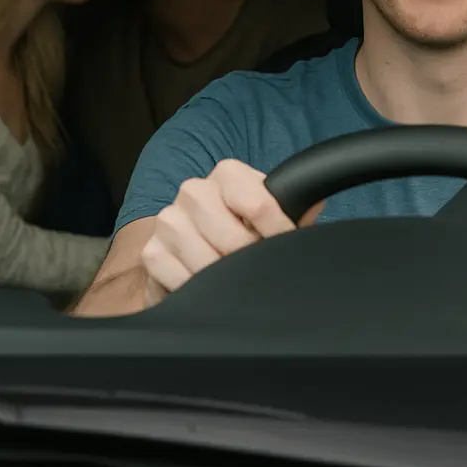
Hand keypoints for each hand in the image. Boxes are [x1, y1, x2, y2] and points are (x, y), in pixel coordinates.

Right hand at [141, 159, 322, 306]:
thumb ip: (293, 210)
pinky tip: (206, 285)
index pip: (257, 201)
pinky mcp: (152, 252)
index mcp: (227, 175)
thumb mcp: (267, 217)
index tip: (285, 246)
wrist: (190, 249)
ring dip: (225, 278)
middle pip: (233, 237)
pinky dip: (200, 290)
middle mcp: (194, 191)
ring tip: (231, 277)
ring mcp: (169, 221)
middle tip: (256, 267)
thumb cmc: (238, 230)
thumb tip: (314, 203)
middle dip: (250, 259)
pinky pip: (184, 279)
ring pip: (208, 262)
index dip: (277, 231)